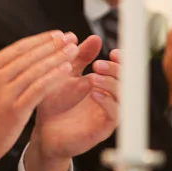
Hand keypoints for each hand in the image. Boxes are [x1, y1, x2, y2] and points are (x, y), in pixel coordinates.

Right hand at [0, 30, 79, 170]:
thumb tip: (13, 66)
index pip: (17, 48)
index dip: (39, 40)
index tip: (55, 35)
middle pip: (29, 55)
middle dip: (52, 45)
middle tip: (70, 37)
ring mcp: (4, 93)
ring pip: (36, 69)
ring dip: (57, 57)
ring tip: (73, 50)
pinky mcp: (14, 110)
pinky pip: (39, 88)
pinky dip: (54, 77)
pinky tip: (66, 70)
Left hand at [25, 38, 120, 170]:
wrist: (43, 132)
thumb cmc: (55, 105)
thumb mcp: (66, 75)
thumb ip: (80, 58)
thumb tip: (94, 38)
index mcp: (103, 85)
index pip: (123, 70)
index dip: (122, 60)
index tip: (112, 52)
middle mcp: (110, 99)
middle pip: (128, 82)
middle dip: (117, 70)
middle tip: (99, 64)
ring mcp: (108, 114)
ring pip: (124, 97)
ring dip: (112, 84)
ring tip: (94, 78)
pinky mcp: (103, 129)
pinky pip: (115, 115)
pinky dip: (108, 103)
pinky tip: (95, 94)